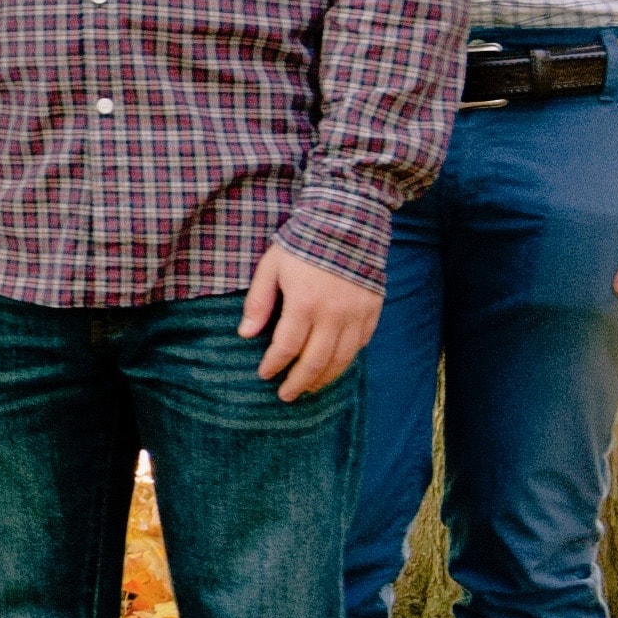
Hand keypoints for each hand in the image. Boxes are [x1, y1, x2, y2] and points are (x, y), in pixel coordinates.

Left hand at [243, 243, 379, 400]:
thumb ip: (258, 301)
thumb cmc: (302, 243)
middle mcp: (333, 315)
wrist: (347, 221)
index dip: (274, 365)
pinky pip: (361, 345)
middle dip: (298, 382)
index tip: (264, 374)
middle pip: (315, 362)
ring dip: (324, 378)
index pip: (286, 347)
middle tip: (286, 395)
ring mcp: (356, 315)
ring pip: (341, 359)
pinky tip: (334, 366)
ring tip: (309, 388)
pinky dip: (347, 360)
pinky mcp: (372, 311)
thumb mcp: (270, 266)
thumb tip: (245, 334)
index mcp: (304, 304)